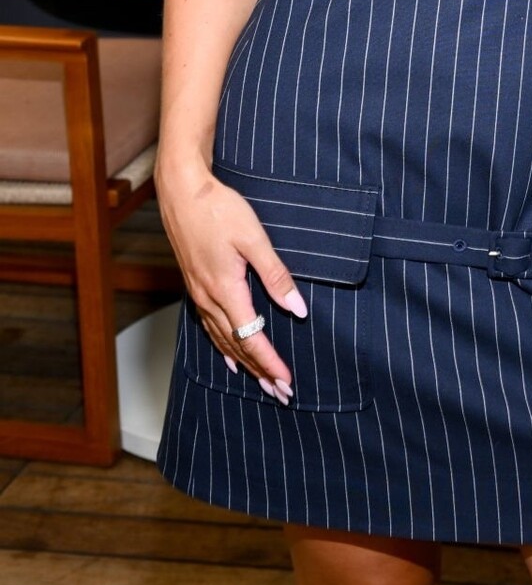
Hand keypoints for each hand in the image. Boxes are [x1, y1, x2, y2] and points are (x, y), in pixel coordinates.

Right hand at [156, 160, 304, 403]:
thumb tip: (297, 308)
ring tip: (260, 382)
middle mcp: (208, 298)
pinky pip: (209, 326)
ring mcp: (198, 292)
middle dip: (260, 371)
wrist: (181, 191)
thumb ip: (276, 275)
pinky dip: (223, 345)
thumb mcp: (254, 238)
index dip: (270, 361)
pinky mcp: (195, 284)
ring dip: (244, 362)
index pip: (251, 337)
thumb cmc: (218, 209)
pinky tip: (228, 355)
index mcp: (225, 290)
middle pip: (236, 345)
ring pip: (222, 338)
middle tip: (280, 394)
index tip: (286, 381)